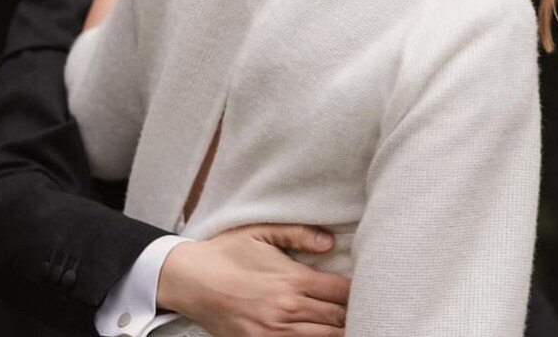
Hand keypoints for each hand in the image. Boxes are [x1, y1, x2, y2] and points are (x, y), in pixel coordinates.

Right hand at [158, 223, 348, 336]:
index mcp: (293, 279)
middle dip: (352, 314)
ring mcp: (273, 333)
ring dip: (337, 331)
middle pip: (337, 319)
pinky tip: (321, 334)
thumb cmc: (228, 251)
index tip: (367, 286)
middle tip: (366, 306)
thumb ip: (299, 234)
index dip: (357, 291)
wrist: (190, 279)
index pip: (340, 291)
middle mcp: (287, 309)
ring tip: (350, 323)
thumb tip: (331, 242)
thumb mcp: (262, 232)